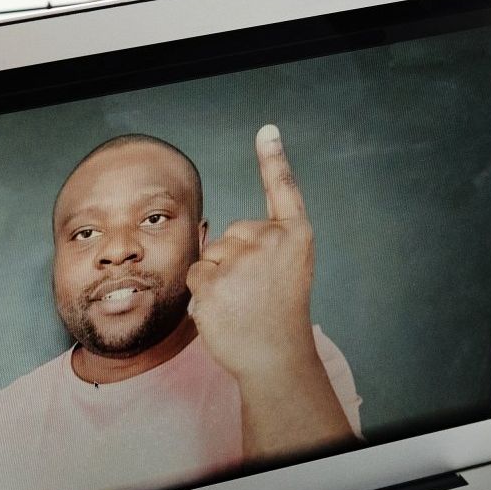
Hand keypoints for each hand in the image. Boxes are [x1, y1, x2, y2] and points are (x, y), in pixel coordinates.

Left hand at [186, 124, 319, 384]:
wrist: (275, 358)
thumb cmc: (278, 318)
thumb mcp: (287, 272)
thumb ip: (264, 246)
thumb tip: (215, 237)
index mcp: (294, 237)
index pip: (283, 190)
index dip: (273, 160)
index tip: (267, 131)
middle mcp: (270, 240)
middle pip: (231, 234)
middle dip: (234, 261)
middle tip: (256, 295)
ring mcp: (241, 259)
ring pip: (210, 255)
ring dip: (218, 279)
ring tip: (242, 305)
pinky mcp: (213, 280)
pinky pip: (196, 274)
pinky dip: (204, 294)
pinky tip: (226, 310)